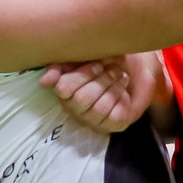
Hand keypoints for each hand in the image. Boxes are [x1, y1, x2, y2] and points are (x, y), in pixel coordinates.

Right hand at [39, 52, 161, 134]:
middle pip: (82, 100)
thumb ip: (61, 65)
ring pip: (99, 109)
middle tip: (114, 70)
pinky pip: (115, 117)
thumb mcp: (82, 56)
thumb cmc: (106, 60)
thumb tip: (45, 82)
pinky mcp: (112, 126)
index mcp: (65, 91)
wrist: (137, 67)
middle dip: (101, 81)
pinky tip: (124, 92)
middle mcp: (76, 109)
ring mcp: (93, 120)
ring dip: (114, 89)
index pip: (63, 88)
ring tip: (122, 77)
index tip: (98, 64)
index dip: (82, 76)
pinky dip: (122, 101)